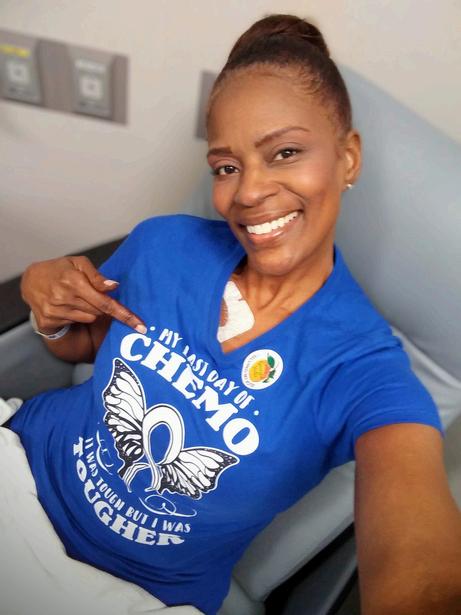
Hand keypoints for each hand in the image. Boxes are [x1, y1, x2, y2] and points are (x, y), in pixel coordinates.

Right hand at [21, 256, 145, 334]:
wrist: (30, 280)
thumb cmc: (59, 269)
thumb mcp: (78, 263)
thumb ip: (97, 276)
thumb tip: (114, 286)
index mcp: (74, 281)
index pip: (106, 302)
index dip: (124, 315)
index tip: (140, 326)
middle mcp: (64, 297)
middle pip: (100, 311)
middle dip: (102, 305)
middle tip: (91, 294)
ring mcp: (55, 311)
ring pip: (89, 318)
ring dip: (90, 310)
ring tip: (77, 297)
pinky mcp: (48, 321)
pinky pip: (76, 322)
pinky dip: (77, 315)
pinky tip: (67, 304)